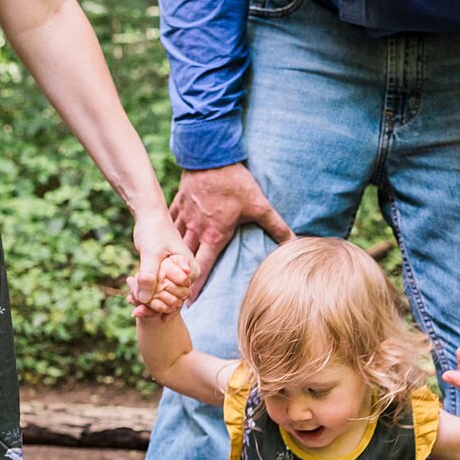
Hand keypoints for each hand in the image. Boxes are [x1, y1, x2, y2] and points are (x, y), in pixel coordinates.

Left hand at [129, 209, 194, 317]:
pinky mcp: (166, 277)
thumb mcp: (150, 252)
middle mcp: (187, 277)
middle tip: (131, 302)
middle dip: (152, 304)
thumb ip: (149, 275)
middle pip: (171, 301)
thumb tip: (145, 299)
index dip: (159, 304)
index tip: (139, 302)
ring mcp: (177, 277)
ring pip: (163, 299)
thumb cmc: (153, 230)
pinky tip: (131, 296)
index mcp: (191, 271)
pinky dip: (145, 295)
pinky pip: (158, 292)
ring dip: (147, 302)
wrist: (150, 217)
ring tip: (130, 300)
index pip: (178, 298)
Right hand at [169, 163, 293, 299]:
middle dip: (178, 278)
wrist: (210, 157)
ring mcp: (185, 216)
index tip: (190, 302)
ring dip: (170, 258)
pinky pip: (170, 221)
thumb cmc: (235, 182)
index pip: (204, 268)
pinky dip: (167, 232)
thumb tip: (295, 242)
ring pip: (174, 243)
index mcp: (214, 235)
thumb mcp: (260, 205)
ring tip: (165, 273)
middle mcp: (196, 230)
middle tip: (173, 294)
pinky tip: (164, 240)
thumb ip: (277, 226)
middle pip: (184, 260)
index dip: (197, 287)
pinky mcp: (179, 203)